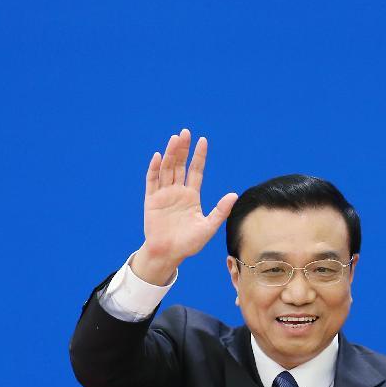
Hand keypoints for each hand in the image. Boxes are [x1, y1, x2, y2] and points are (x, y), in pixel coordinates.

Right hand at [131, 129, 237, 284]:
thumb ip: (220, 211)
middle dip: (183, 149)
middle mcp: (177, 192)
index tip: (203, 140)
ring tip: (175, 139)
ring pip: (167, 169)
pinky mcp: (151, 200)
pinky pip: (152, 181)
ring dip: (170, 154)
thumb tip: (234, 195)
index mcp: (191, 196)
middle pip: (180, 165)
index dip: (199, 156)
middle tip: (186, 132)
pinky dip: (154, 169)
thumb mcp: (208, 227)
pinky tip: (157, 157)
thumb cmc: (188, 244)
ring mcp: (164, 194)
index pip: (196, 171)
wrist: (168, 254)